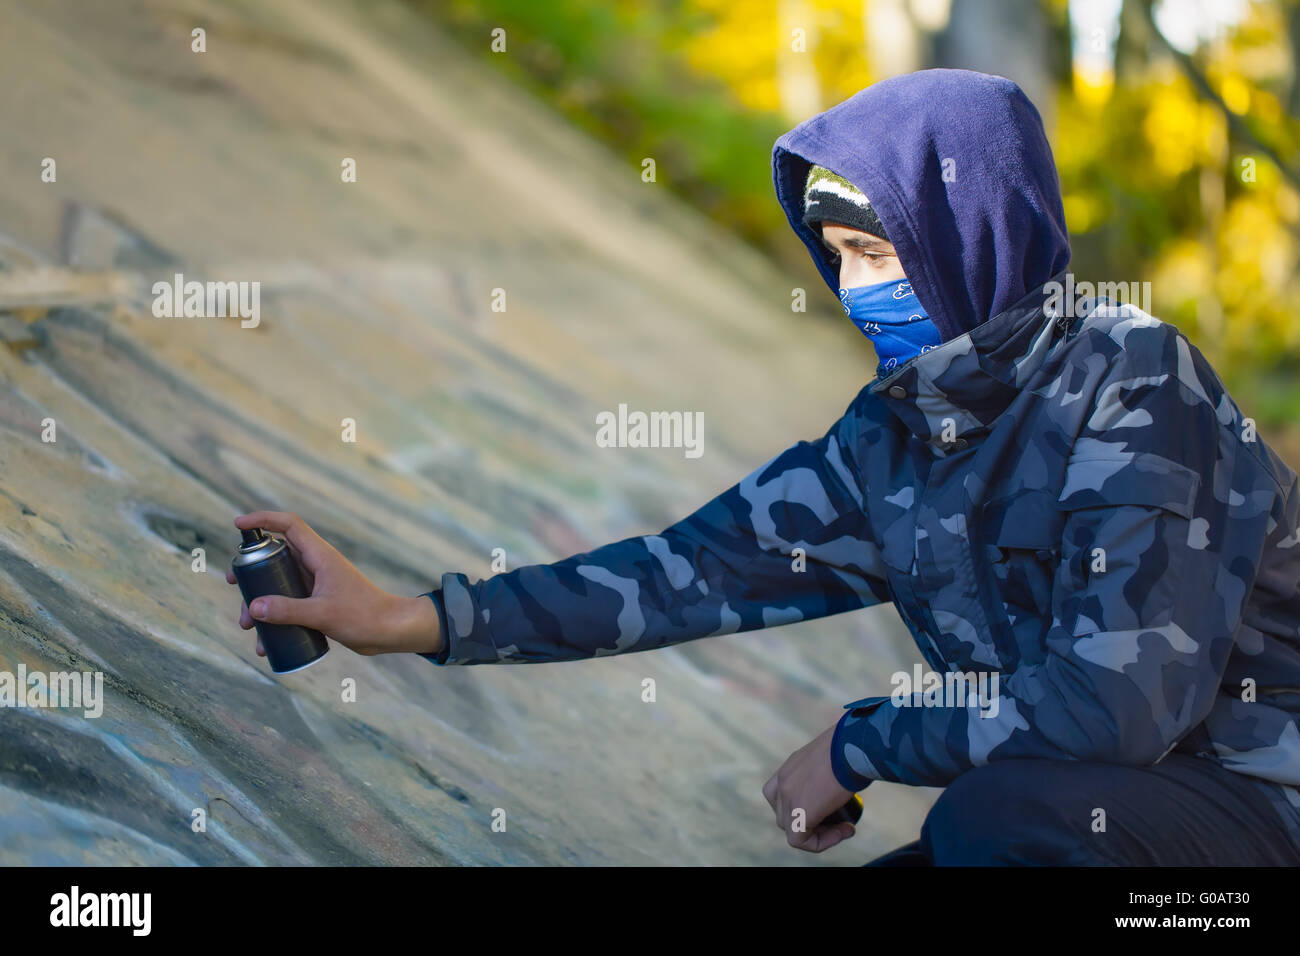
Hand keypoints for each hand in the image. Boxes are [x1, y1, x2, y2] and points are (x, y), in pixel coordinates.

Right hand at [225, 511, 442, 657]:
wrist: (390, 632)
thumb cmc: (364, 617)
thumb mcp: (323, 614)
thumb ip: (289, 611)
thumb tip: (254, 608)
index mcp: (320, 556)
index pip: (289, 525)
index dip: (263, 519)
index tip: (238, 524)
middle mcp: (316, 566)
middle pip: (275, 557)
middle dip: (251, 571)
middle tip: (233, 584)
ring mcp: (316, 585)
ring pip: (278, 585)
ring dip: (260, 602)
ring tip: (247, 626)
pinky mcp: (318, 603)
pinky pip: (289, 605)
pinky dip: (275, 619)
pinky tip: (266, 644)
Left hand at [763, 723, 856, 851]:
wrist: (854, 746)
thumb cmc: (853, 747)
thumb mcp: (835, 757)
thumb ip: (829, 771)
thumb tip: (843, 782)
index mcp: (790, 768)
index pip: (781, 796)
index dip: (803, 808)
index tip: (833, 807)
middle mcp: (783, 782)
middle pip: (786, 815)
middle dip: (812, 823)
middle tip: (841, 821)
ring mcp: (787, 798)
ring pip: (793, 830)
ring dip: (820, 834)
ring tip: (846, 828)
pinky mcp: (798, 814)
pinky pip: (800, 841)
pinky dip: (821, 842)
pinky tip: (845, 831)